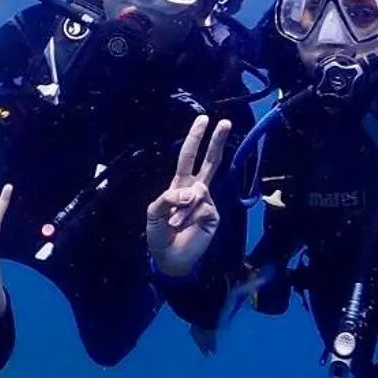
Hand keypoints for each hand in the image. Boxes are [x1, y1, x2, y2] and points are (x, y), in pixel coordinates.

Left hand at [146, 115, 232, 276]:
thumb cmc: (159, 234)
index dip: (195, 138)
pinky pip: (201, 208)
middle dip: (216, 141)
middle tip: (224, 121)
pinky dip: (188, 217)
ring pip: (198, 190)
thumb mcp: (153, 212)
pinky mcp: (212, 215)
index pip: (189, 157)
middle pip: (209, 161)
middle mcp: (195, 189)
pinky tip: (183, 228)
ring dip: (181, 208)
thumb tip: (191, 191)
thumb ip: (167, 197)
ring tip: (172, 224)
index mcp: (180, 185)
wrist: (169, 258)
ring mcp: (206, 202)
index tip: (204, 119)